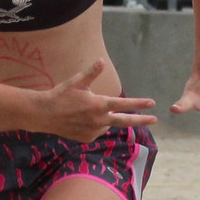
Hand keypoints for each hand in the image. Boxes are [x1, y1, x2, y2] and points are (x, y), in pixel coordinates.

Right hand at [42, 59, 156, 141]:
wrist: (44, 114)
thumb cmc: (60, 95)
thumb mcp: (76, 82)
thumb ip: (91, 73)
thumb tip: (102, 61)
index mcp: (99, 105)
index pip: (124, 104)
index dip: (139, 103)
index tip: (152, 103)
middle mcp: (99, 120)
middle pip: (125, 121)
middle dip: (141, 120)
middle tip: (155, 120)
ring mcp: (93, 131)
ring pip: (107, 125)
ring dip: (107, 119)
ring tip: (89, 111)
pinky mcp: (86, 138)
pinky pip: (97, 131)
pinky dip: (96, 125)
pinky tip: (83, 119)